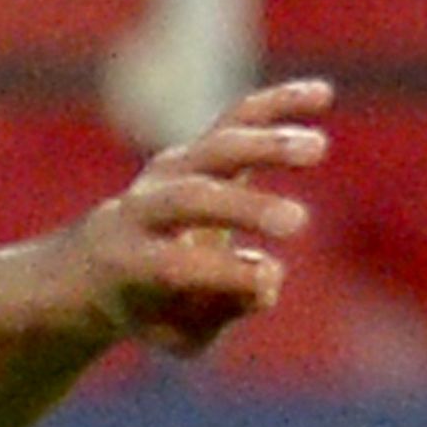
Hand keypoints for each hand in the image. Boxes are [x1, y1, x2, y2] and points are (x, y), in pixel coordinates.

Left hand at [82, 80, 331, 356]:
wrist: (103, 260)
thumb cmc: (154, 308)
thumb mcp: (179, 332)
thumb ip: (219, 311)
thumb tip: (267, 280)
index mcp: (129, 261)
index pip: (174, 263)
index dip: (222, 271)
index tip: (271, 279)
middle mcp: (145, 206)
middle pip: (192, 198)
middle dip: (244, 208)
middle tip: (299, 223)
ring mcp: (170, 170)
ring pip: (218, 147)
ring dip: (266, 145)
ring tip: (317, 148)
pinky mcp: (198, 147)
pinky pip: (238, 118)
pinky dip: (278, 103)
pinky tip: (323, 94)